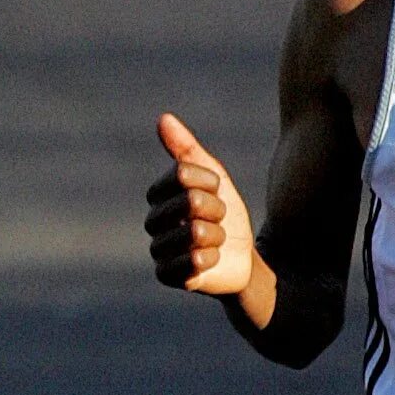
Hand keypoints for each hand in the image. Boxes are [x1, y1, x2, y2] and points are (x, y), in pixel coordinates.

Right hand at [146, 112, 258, 296]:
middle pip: (190, 202)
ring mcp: (158, 250)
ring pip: (196, 233)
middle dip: (217, 210)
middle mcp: (152, 223)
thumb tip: (163, 118)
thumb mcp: (213, 177)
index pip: (182, 175)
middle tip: (218, 220)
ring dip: (218, 236)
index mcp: (159, 196)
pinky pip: (195, 261)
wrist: (242, 258)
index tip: (216, 191)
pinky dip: (213, 258)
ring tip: (215, 241)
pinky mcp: (167, 276)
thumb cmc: (225, 216)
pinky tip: (211, 260)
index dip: (208, 182)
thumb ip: (186, 149)